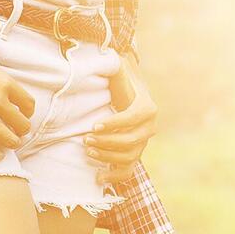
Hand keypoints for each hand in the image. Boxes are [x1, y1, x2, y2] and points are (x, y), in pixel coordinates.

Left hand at [85, 55, 159, 181]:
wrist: (126, 92)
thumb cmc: (118, 80)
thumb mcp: (117, 69)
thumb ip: (114, 62)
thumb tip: (109, 55)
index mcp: (148, 107)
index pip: (133, 118)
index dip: (115, 124)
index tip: (94, 125)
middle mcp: (149, 127)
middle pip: (131, 141)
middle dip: (107, 142)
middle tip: (86, 138)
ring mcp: (142, 143)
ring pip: (129, 157)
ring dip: (107, 157)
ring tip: (88, 151)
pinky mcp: (134, 153)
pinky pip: (128, 170)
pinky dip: (115, 177)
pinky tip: (98, 178)